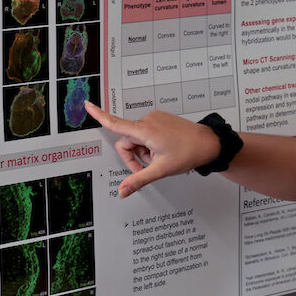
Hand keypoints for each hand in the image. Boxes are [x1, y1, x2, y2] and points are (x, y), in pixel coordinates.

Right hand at [84, 102, 219, 197]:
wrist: (209, 143)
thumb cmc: (188, 153)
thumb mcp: (161, 170)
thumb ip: (138, 180)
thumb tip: (122, 191)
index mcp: (145, 130)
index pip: (115, 123)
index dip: (99, 115)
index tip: (87, 105)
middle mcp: (148, 120)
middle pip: (126, 141)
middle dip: (134, 156)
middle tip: (151, 166)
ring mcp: (155, 118)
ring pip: (137, 138)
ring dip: (144, 151)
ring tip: (161, 156)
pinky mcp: (161, 119)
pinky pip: (146, 133)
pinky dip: (150, 143)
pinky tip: (164, 149)